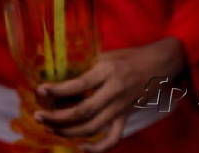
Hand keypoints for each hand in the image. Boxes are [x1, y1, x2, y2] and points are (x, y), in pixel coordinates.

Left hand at [34, 38, 184, 152]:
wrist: (160, 64)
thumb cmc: (128, 56)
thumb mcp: (104, 55)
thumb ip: (85, 68)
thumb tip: (60, 81)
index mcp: (106, 72)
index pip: (78, 85)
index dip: (57, 90)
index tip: (40, 90)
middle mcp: (113, 92)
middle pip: (82, 112)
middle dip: (57, 117)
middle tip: (38, 116)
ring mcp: (121, 108)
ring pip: (92, 128)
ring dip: (68, 131)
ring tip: (49, 127)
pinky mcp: (126, 116)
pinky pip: (113, 138)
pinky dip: (98, 148)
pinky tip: (81, 148)